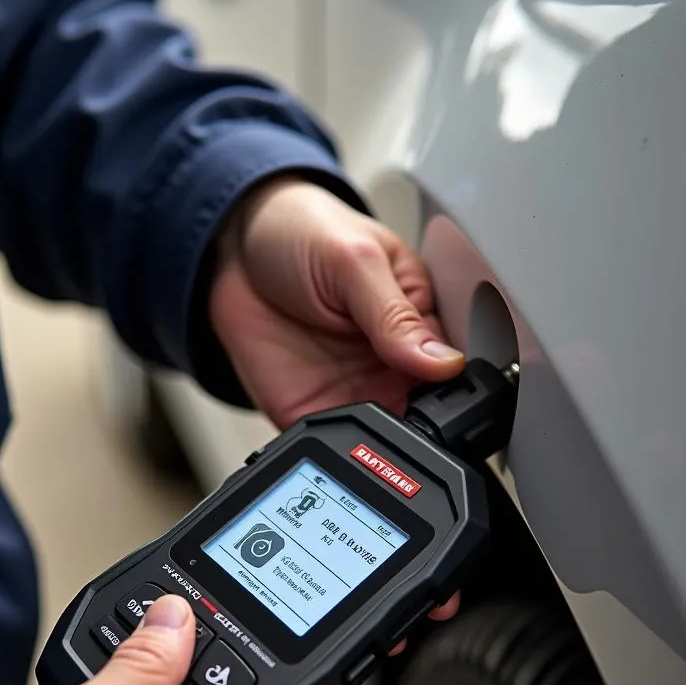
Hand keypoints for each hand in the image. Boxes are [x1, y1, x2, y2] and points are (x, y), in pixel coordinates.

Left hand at [210, 177, 463, 427]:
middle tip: (405, 406)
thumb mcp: (356, 261)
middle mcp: (393, 363)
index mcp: (419, 320)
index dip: (454, 386)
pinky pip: (335, 445)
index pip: (453, 367)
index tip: (443, 389)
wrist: (232, 250)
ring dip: (383, 442)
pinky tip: (338, 432)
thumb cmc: (301, 235)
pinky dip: (338, 449)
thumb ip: (396, 316)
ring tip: (368, 414)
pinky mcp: (315, 410)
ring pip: (385, 440)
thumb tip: (445, 362)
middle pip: (428, 415)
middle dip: (424, 425)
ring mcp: (355, 390)